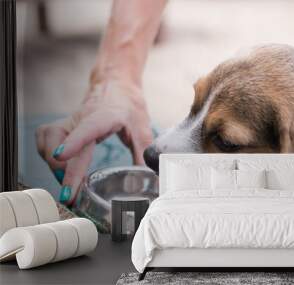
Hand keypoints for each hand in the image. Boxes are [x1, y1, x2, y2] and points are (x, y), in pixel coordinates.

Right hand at [35, 81, 152, 204]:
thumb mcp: (142, 129)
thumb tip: (153, 178)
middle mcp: (82, 118)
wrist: (116, 84)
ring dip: (53, 164)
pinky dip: (46, 156)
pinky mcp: (63, 126)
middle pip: (63, 141)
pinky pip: (45, 139)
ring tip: (68, 184)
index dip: (74, 142)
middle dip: (64, 171)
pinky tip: (59, 169)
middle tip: (72, 196)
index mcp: (105, 116)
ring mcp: (70, 121)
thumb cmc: (129, 106)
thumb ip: (144, 154)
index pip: (87, 128)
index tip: (62, 157)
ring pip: (48, 140)